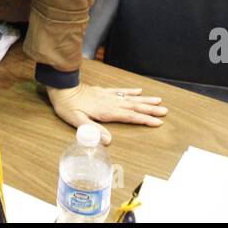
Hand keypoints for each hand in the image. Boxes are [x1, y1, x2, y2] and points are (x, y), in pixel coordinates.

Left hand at [44, 83, 166, 143]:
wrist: (62, 87)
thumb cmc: (67, 106)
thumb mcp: (77, 121)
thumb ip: (93, 131)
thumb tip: (109, 141)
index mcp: (106, 111)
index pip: (130, 116)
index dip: (144, 119)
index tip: (157, 122)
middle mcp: (110, 102)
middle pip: (134, 107)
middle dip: (150, 110)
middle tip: (165, 111)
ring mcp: (108, 96)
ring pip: (131, 98)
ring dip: (145, 100)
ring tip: (158, 101)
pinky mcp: (103, 91)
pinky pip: (120, 91)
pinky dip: (131, 91)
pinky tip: (139, 91)